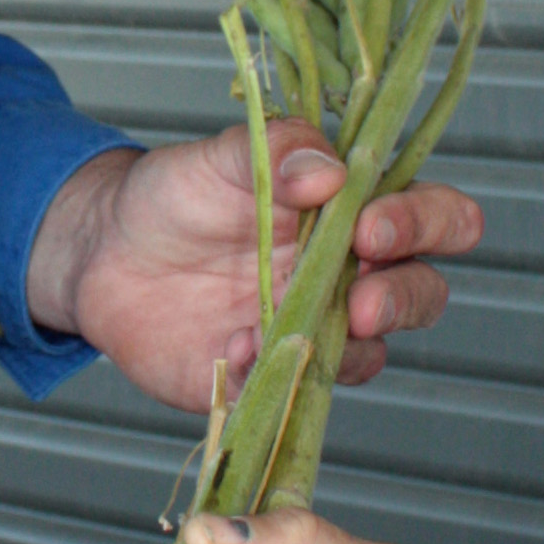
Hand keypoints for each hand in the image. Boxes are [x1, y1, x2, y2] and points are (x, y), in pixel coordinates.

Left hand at [28, 124, 483, 412]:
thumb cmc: (177, 196)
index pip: (437, 217)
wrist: (106, 254)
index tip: (371, 225)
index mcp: (354, 211)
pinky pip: (296, 391)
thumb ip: (277, 152)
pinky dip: (270, 374)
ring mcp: (317, 331)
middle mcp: (350, 275)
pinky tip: (233, 348)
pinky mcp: (272, 376)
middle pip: (424, 292)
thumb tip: (331, 171)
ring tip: (274, 327)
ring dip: (338, 346)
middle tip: (360, 301)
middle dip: (404, 298)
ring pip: (374, 354)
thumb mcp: (220, 156)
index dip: (426, 223)